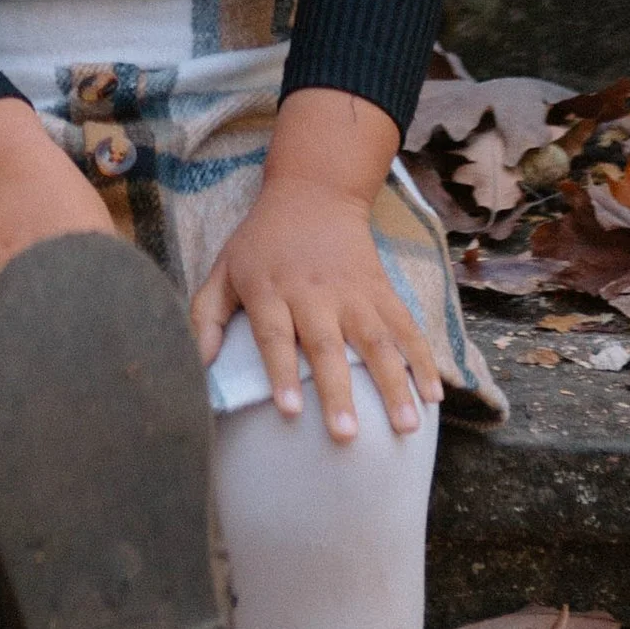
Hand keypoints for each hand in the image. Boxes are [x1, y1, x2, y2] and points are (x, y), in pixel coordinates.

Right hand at [0, 96, 113, 353]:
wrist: (5, 157)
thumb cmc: (58, 190)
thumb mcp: (94, 217)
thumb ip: (110, 259)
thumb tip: (133, 298)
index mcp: (72, 247)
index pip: (88, 295)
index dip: (96, 328)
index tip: (103, 357)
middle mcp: (33, 257)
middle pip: (44, 309)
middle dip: (51, 343)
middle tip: (60, 378)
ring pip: (1, 307)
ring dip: (6, 337)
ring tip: (10, 373)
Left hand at [190, 87, 441, 440]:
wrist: (313, 194)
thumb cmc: (260, 244)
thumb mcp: (223, 269)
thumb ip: (204, 317)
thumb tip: (193, 366)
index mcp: (270, 290)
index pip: (275, 335)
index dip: (281, 373)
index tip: (290, 411)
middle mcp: (313, 293)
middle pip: (326, 346)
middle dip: (338, 392)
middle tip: (347, 435)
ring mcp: (352, 292)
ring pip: (376, 341)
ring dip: (394, 385)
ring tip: (406, 426)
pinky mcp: (381, 291)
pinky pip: (406, 328)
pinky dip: (423, 360)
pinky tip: (436, 394)